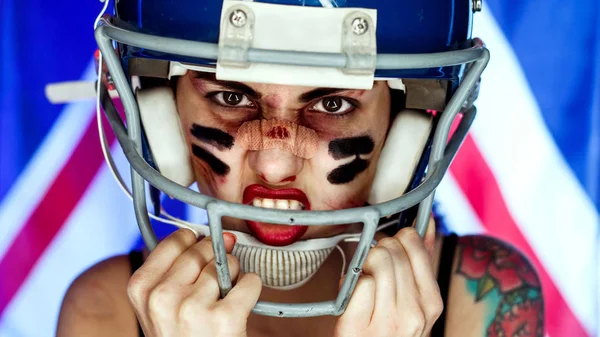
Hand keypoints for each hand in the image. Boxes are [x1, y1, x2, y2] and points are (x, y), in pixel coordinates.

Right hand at [127, 229, 261, 336]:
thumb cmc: (181, 336)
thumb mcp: (159, 306)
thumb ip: (175, 270)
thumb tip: (218, 235)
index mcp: (141, 289)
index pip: (176, 241)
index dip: (195, 244)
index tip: (201, 254)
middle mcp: (163, 297)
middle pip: (203, 250)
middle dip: (216, 259)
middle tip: (214, 285)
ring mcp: (193, 308)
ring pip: (227, 265)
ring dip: (234, 277)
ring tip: (223, 300)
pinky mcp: (224, 318)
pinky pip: (250, 282)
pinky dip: (251, 289)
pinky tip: (240, 305)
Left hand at [334, 227, 442, 336]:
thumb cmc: (389, 326)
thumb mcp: (414, 299)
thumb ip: (422, 261)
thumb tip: (430, 222)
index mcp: (431, 302)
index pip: (414, 243)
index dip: (396, 240)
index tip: (390, 249)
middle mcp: (415, 313)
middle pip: (391, 250)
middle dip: (376, 251)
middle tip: (372, 269)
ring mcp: (388, 322)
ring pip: (376, 261)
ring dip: (363, 266)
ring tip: (364, 283)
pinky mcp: (359, 327)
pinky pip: (357, 282)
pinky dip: (350, 285)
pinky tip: (354, 299)